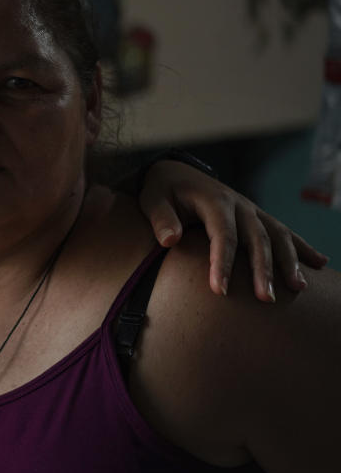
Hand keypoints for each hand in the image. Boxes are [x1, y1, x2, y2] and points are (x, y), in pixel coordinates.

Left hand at [138, 160, 328, 300]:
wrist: (175, 173)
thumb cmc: (161, 192)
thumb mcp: (152, 199)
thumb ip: (160, 218)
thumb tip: (169, 240)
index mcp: (214, 201)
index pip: (222, 235)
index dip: (223, 263)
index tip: (220, 291)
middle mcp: (238, 205)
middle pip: (256, 238)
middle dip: (263, 269)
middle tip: (266, 299)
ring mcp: (251, 210)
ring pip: (276, 235)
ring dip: (289, 261)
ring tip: (298, 288)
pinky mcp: (256, 216)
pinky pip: (283, 232)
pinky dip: (302, 247)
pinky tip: (320, 264)